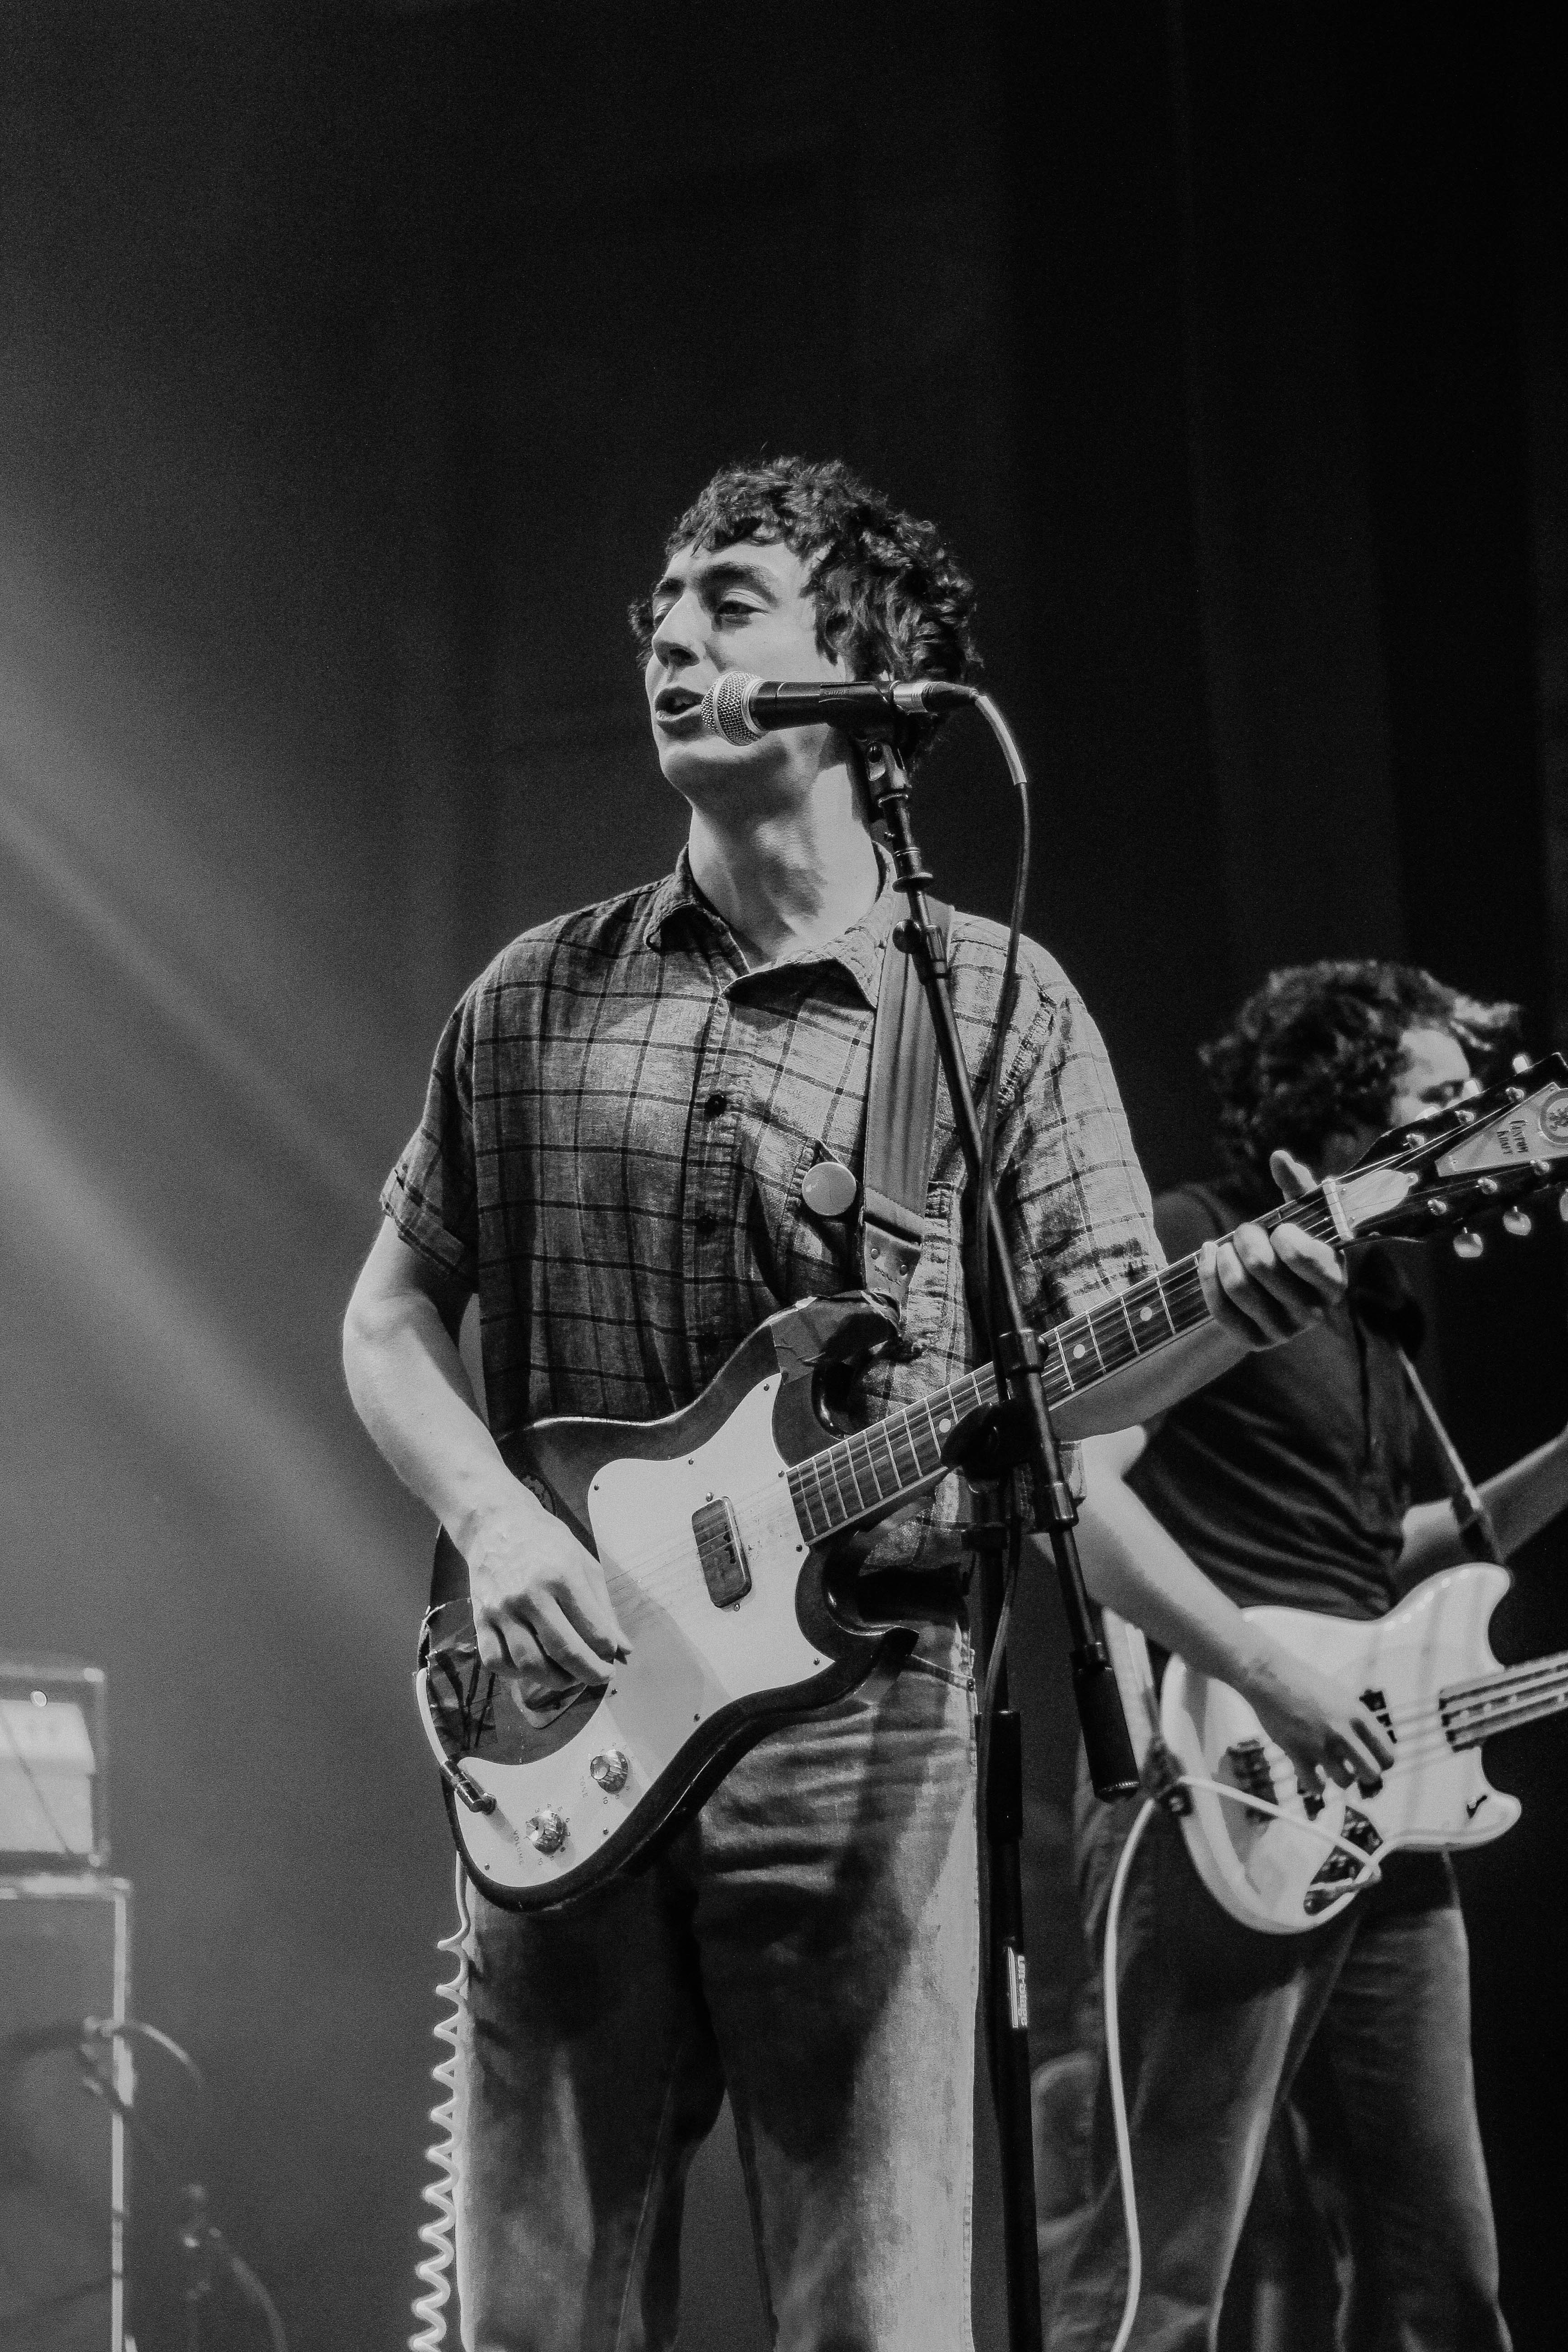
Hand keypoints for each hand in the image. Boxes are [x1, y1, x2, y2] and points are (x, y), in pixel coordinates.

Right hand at [462, 1486, 629, 1707]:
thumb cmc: (546, 1541)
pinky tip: (533, 1668)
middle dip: (590, 1673)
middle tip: (600, 1677)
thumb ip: (604, 1609)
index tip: (613, 1657)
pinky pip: (495, 1661)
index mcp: (562, 1576)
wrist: (496, 1523)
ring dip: (556, 1680)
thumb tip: (624, 1650)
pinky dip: (516, 1674)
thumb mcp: (584, 1564)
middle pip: (564, 1652)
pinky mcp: (480, 1619)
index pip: (593, 1630)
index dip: (608, 1652)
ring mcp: (501, 1609)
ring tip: (570, 1676)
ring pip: (529, 1663)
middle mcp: (530, 1594)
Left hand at [1197, 1149, 1344, 1348]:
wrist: (1272, 1285)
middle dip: (1246, 1238)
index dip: (1284, 1237)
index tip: (1279, 1229)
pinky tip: (1209, 1255)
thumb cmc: (1293, 1241)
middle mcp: (1314, 1312)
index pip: (1306, 1259)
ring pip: (1239, 1288)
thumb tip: (1279, 1157)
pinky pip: (1220, 1310)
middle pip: (1264, 1267)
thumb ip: (1296, 1184)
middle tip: (1246, 1231)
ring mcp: (1284, 1331)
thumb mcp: (1300, 1212)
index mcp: (1334, 1279)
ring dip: (1225, 1257)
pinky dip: (1208, 1276)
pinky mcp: (1254, 1341)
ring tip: (1227, 1244)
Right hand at [1239, 1637, 1394, 1794]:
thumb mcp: (1341, 1697)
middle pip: (1372, 1774)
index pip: (1388, 1756)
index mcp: (1358, 1715)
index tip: (1370, 1759)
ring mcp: (1320, 1743)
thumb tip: (1370, 1752)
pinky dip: (1316, 1785)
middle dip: (1364, 1775)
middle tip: (1354, 1767)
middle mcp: (1343, 1731)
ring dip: (1339, 1778)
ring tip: (1330, 1766)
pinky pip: (1315, 1785)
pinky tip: (1314, 1775)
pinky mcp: (1297, 1752)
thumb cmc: (1306, 1685)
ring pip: (1345, 1782)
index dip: (1381, 1762)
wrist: (1270, 1676)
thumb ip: (1358, 1722)